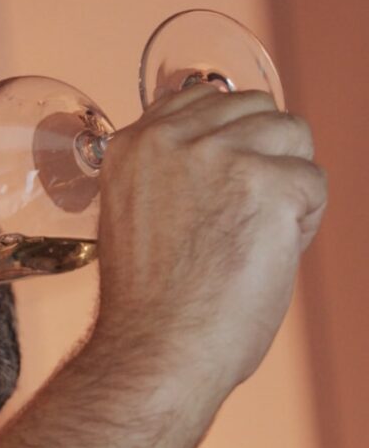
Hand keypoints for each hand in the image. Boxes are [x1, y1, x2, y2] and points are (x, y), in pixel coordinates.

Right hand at [93, 84, 326, 393]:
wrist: (156, 349)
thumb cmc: (149, 305)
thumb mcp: (133, 215)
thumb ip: (166, 172)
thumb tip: (220, 148)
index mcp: (132, 146)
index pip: (201, 98)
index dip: (229, 137)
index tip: (228, 181)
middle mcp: (171, 140)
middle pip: (256, 108)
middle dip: (265, 155)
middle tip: (244, 216)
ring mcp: (219, 156)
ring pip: (293, 134)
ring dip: (289, 183)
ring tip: (257, 235)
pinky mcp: (268, 182)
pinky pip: (315, 182)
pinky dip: (305, 223)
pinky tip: (269, 254)